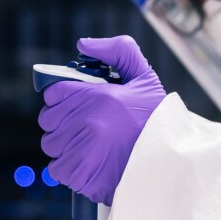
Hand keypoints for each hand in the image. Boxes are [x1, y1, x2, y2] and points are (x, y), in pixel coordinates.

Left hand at [39, 36, 165, 204]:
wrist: (171, 161)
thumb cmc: (157, 121)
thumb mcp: (145, 78)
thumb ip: (119, 51)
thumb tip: (83, 44)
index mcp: (99, 96)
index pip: (55, 93)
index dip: (62, 99)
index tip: (77, 107)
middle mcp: (87, 121)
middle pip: (48, 120)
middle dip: (62, 122)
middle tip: (83, 127)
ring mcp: (83, 149)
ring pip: (52, 145)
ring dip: (64, 146)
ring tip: (88, 147)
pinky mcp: (82, 175)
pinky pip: (57, 170)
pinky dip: (68, 169)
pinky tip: (88, 164)